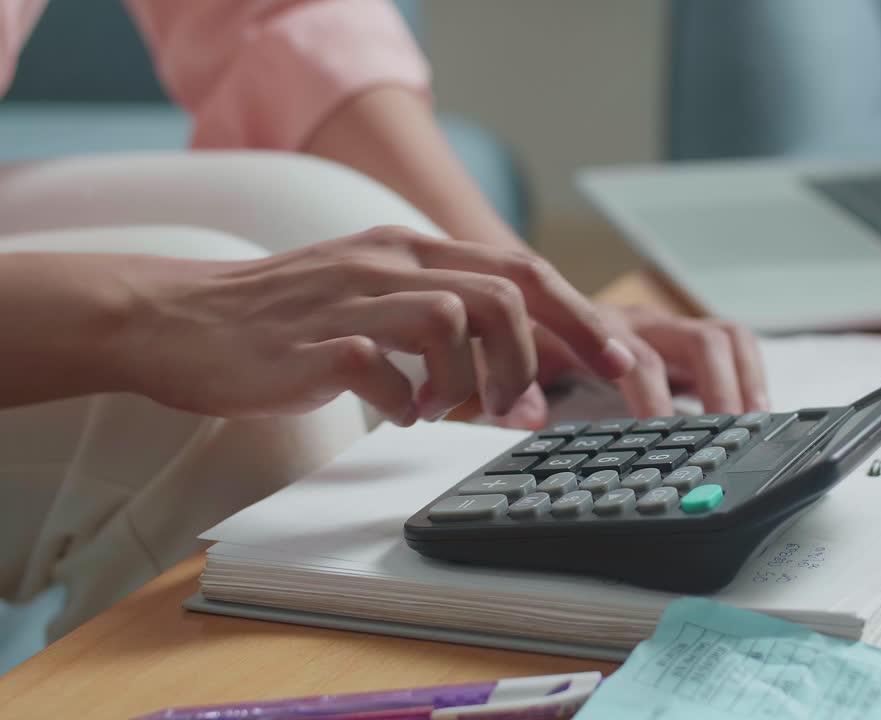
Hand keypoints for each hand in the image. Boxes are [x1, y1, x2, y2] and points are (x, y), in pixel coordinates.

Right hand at [109, 226, 634, 423]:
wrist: (179, 318)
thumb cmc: (287, 319)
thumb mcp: (375, 298)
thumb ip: (448, 326)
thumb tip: (523, 383)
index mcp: (411, 250)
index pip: (519, 270)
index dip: (579, 316)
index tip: (619, 361)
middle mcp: (389, 263)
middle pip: (503, 292)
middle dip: (542, 354)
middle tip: (533, 406)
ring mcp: (350, 300)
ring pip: (453, 319)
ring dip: (471, 378)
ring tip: (448, 410)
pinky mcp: (312, 345)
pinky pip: (383, 369)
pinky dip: (405, 402)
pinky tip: (395, 414)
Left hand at [491, 304, 769, 428]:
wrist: (533, 295)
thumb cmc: (530, 336)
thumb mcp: (516, 360)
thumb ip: (519, 388)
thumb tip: (526, 419)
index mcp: (601, 328)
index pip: (639, 361)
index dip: (654, 399)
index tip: (663, 435)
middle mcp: (642, 322)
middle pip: (701, 340)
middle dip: (720, 390)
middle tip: (727, 436)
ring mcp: (668, 327)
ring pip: (725, 338)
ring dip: (744, 381)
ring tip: (754, 425)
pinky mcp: (684, 337)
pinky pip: (732, 344)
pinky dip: (749, 374)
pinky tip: (755, 411)